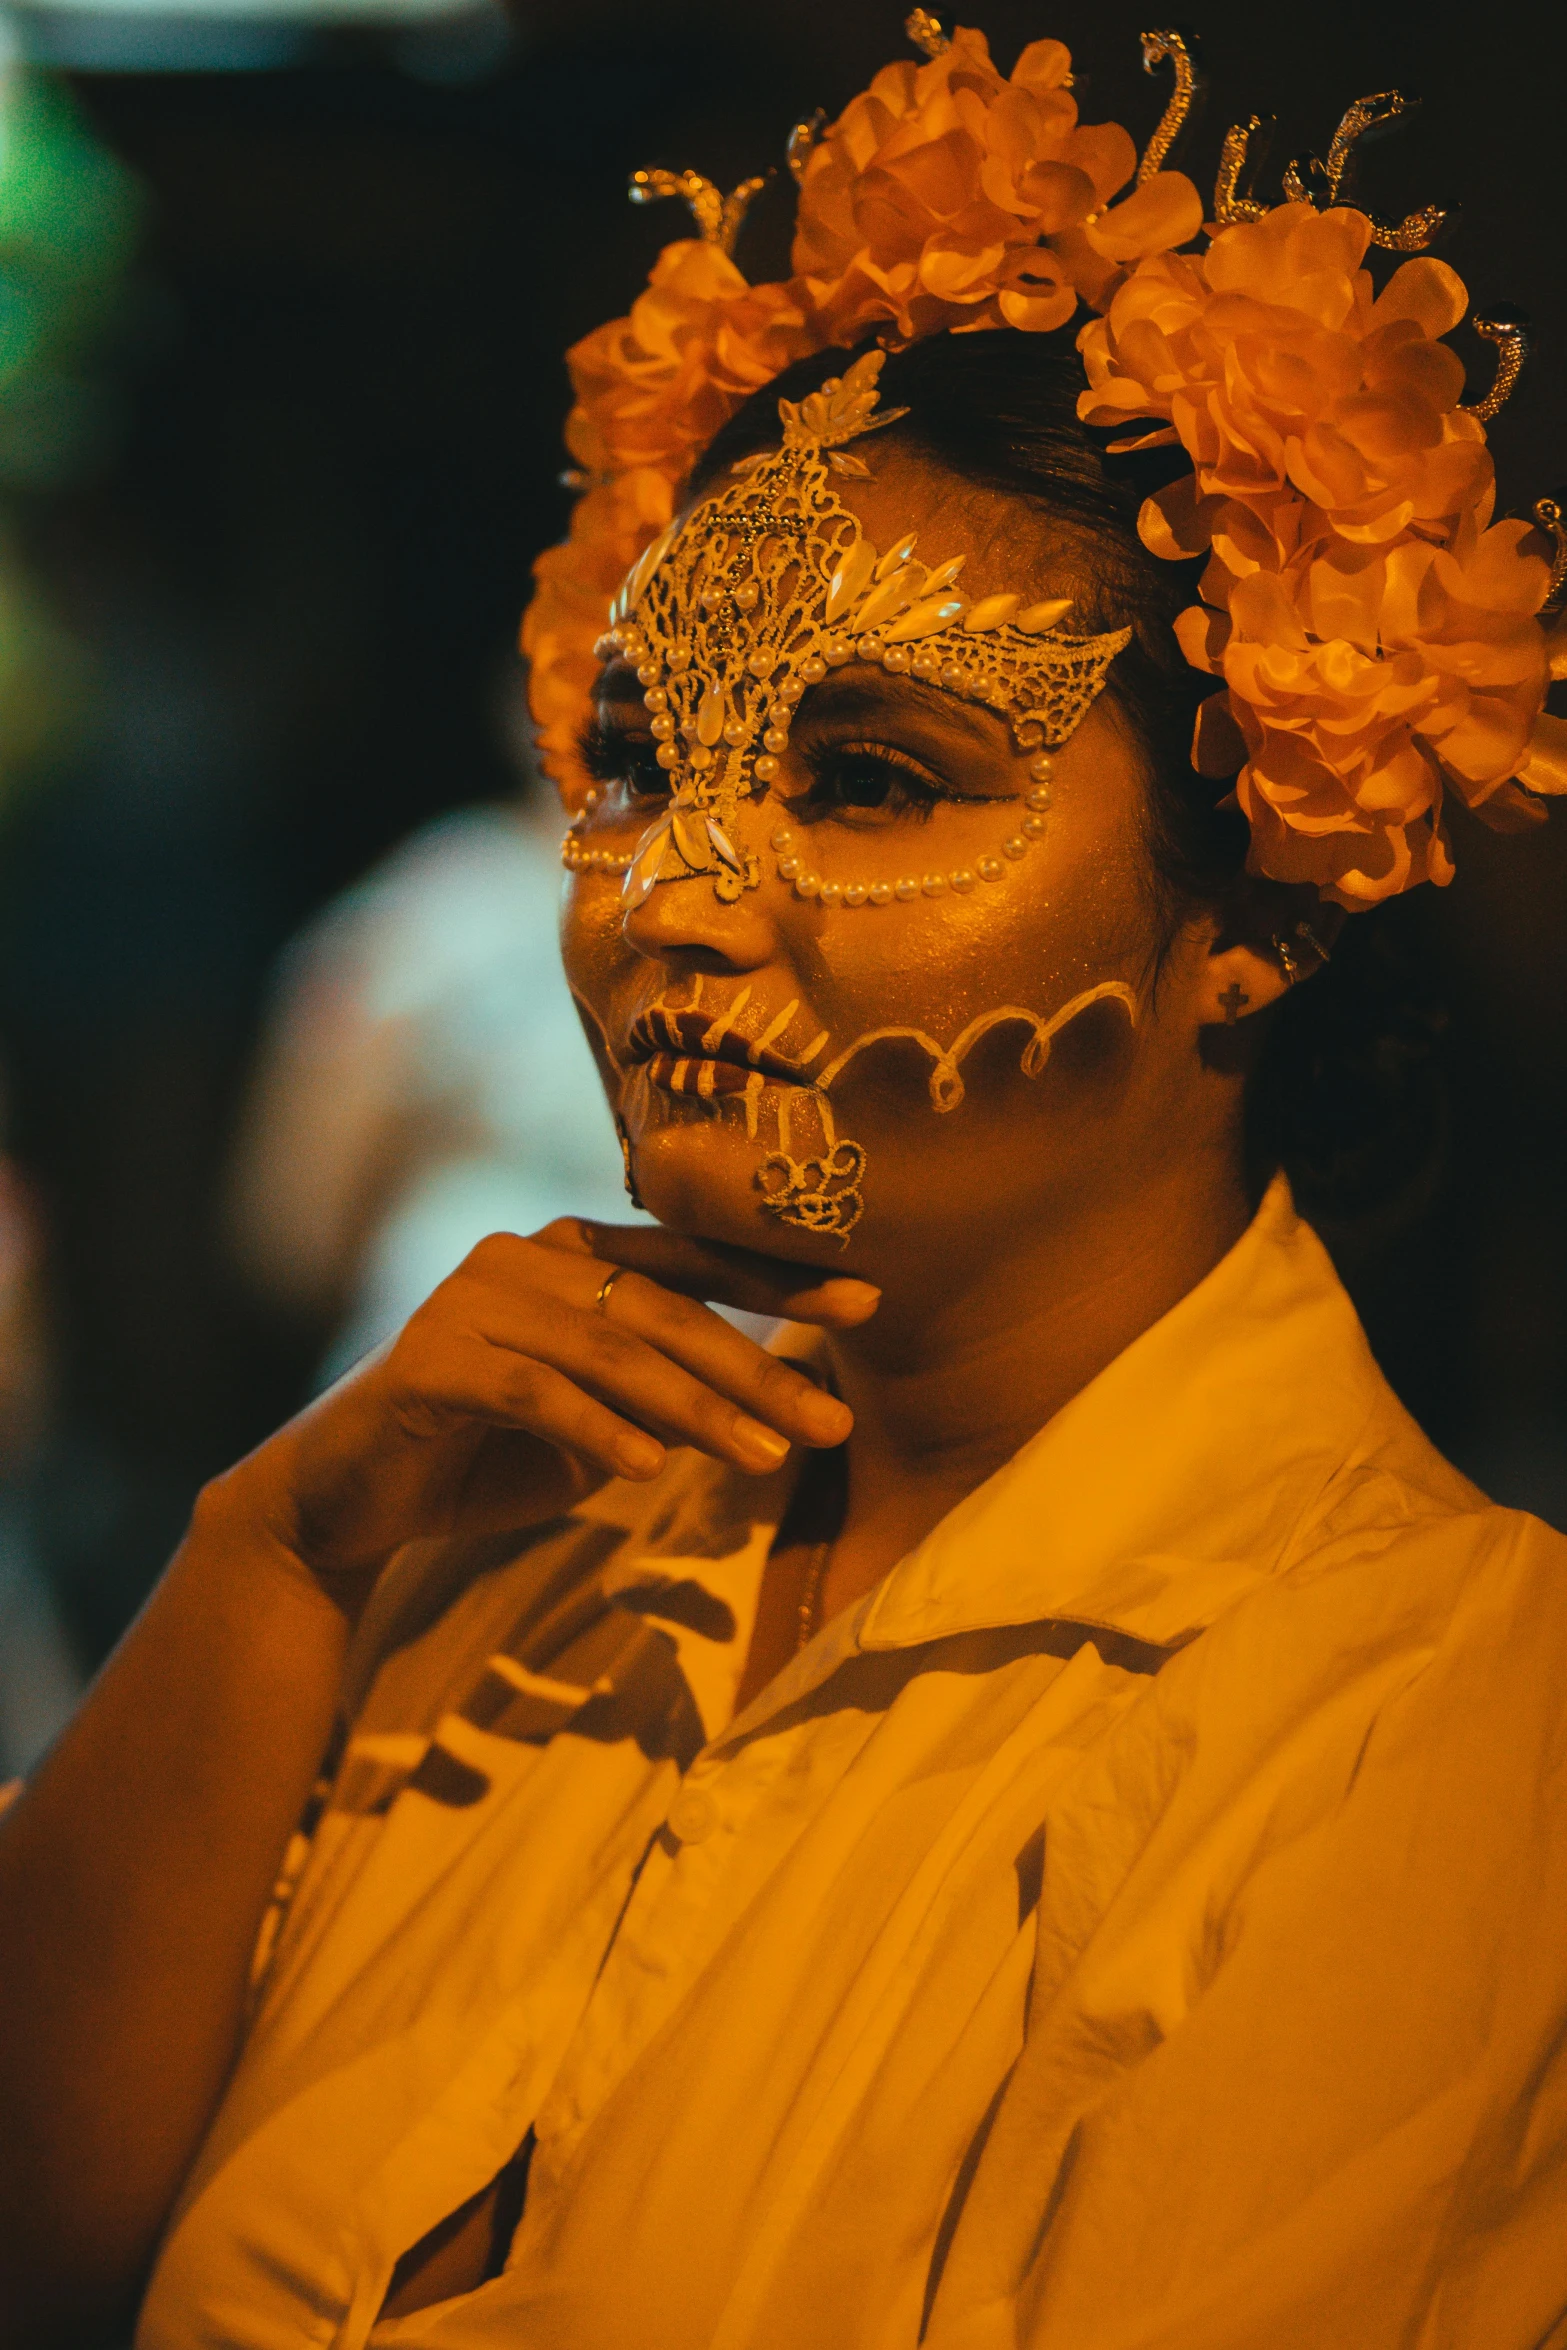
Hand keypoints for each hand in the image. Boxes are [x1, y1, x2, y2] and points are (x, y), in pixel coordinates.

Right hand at [208, 1220, 877, 1607]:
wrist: (341, 1501)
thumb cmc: (480, 1457)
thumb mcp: (595, 1432)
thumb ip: (666, 1405)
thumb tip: (773, 1409)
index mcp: (571, 1257)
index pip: (691, 1264)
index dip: (778, 1281)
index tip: (867, 1303)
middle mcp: (524, 1259)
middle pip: (663, 1310)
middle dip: (756, 1368)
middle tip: (831, 1421)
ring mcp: (470, 1301)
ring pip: (609, 1350)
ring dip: (694, 1409)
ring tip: (766, 1460)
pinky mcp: (428, 1359)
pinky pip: (531, 1391)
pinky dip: (594, 1429)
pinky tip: (647, 1470)